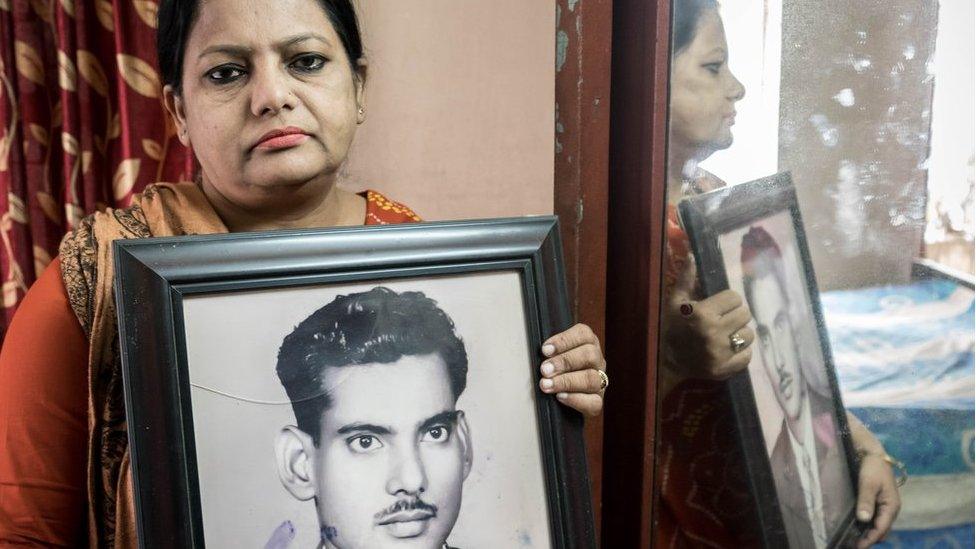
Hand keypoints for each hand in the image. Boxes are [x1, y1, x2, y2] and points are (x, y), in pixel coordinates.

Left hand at [538, 323, 605, 416]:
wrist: (561, 398)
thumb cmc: (554, 369)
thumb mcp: (552, 354)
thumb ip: (549, 351)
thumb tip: (539, 352)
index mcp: (588, 342)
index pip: (583, 334)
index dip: (564, 340)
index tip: (545, 349)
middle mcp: (597, 360)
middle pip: (589, 355)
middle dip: (564, 362)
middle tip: (544, 369)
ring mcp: (600, 381)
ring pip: (592, 379)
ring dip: (566, 381)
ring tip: (546, 385)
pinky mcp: (597, 400)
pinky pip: (593, 402)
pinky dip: (575, 399)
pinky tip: (560, 397)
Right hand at [663, 257, 754, 378]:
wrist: (662, 361)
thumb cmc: (669, 326)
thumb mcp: (674, 301)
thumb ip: (687, 279)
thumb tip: (693, 255)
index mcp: (702, 313)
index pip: (735, 297)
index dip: (728, 300)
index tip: (719, 306)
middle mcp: (714, 333)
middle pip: (745, 315)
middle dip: (735, 315)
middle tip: (724, 319)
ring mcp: (720, 353)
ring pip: (748, 335)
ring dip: (740, 333)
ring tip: (727, 334)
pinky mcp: (723, 369)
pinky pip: (747, 356)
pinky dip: (740, 352)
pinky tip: (728, 349)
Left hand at [855, 454, 900, 547]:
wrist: (873, 454)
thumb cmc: (872, 468)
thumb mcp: (867, 483)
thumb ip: (866, 501)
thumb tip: (863, 519)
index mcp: (891, 506)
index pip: (881, 528)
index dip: (870, 539)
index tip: (858, 546)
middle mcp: (890, 509)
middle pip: (882, 531)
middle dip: (870, 539)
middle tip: (853, 544)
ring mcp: (886, 507)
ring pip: (879, 526)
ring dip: (869, 534)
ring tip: (853, 539)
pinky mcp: (880, 503)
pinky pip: (876, 519)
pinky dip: (868, 526)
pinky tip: (857, 528)